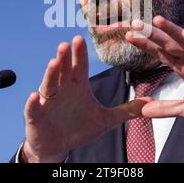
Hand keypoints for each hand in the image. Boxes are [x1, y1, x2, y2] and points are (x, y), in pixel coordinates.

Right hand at [22, 35, 149, 162]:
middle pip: (63, 70)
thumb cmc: (78, 128)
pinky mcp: (36, 116)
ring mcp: (47, 101)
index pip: (79, 66)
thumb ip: (126, 110)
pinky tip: (35, 96)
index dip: (80, 53)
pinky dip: (33, 103)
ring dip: (50, 74)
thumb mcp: (105, 120)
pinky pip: (33, 108)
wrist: (57, 146)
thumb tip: (149, 103)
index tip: (80, 38)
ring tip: (53, 63)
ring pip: (48, 84)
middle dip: (65, 58)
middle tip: (67, 44)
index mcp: (76, 86)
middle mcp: (61, 89)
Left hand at [125, 16, 183, 123]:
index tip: (129, 36)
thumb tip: (143, 111)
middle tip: (135, 23)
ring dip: (172, 30)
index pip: (160, 53)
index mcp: (183, 66)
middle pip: (169, 43)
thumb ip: (165, 108)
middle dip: (152, 33)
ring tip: (157, 20)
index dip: (145, 45)